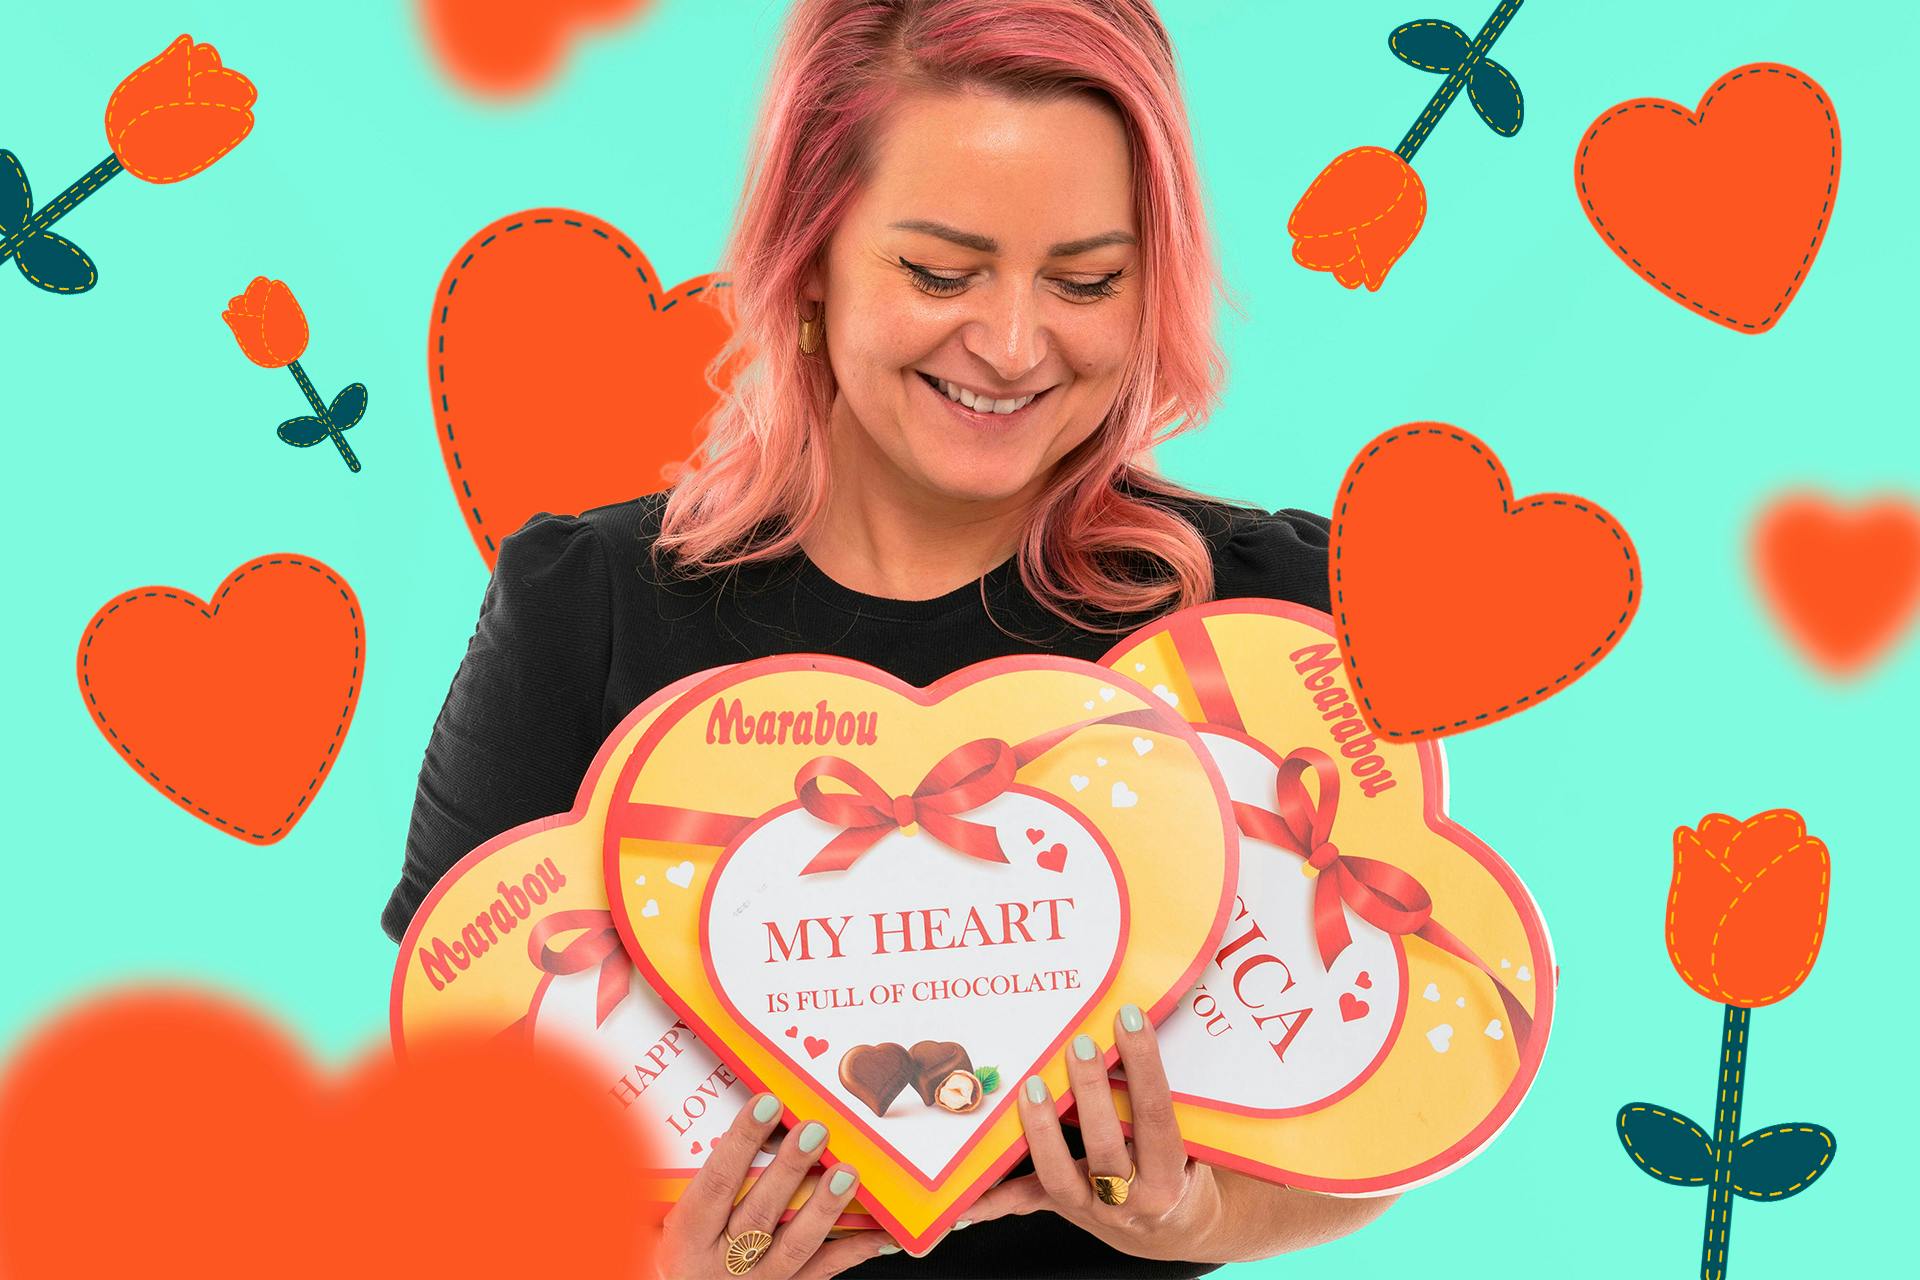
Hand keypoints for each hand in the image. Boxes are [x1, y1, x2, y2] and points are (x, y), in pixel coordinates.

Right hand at [648, 1092, 896, 1279]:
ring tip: (848, 1172)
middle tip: (816, 1129)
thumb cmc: (674, 1256)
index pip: (714, 1185)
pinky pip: (823, 1272)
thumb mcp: (653, 1224)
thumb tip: (673, 1120)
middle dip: (789, 1169)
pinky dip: (855, 1250)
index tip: (766, 1104)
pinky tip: (881, 1230)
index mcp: (685, 1239)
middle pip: (759, 1214)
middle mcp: (721, 1265)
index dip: (740, 1143)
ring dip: (825, 1208)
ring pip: (795, 1246)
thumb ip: (666, 1184)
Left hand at [974, 1003, 1225, 1262]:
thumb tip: (1134, 1027)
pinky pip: (1024, 1203)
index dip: (1144, 1065)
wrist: (1174, 1230)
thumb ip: (1157, 1101)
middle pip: (1105, 1148)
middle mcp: (1130, 1199)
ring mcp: (1093, 1210)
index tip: (1129, 1018)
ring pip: (1060, 1177)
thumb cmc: (1182, 1171)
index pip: (1155, 1115)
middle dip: (1091, 1093)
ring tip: (1031, 1087)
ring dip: (1042, 1132)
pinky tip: (962, 1200)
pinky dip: (991, 1201)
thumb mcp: (1190, 1142)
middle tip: (1079, 1044)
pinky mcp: (1064, 1209)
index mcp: (1169, 1177)